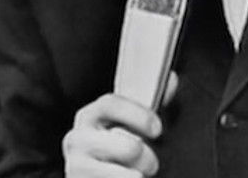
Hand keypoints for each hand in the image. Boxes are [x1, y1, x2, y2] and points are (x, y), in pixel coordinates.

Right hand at [63, 72, 177, 177]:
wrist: (95, 176)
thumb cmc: (115, 146)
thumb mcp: (129, 122)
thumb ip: (150, 101)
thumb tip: (171, 79)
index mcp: (89, 114)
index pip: (110, 104)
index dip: (138, 115)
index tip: (158, 129)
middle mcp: (77, 138)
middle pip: (127, 147)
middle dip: (146, 157)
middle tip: (151, 162)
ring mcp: (76, 165)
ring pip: (122, 174)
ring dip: (137, 176)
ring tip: (137, 174)